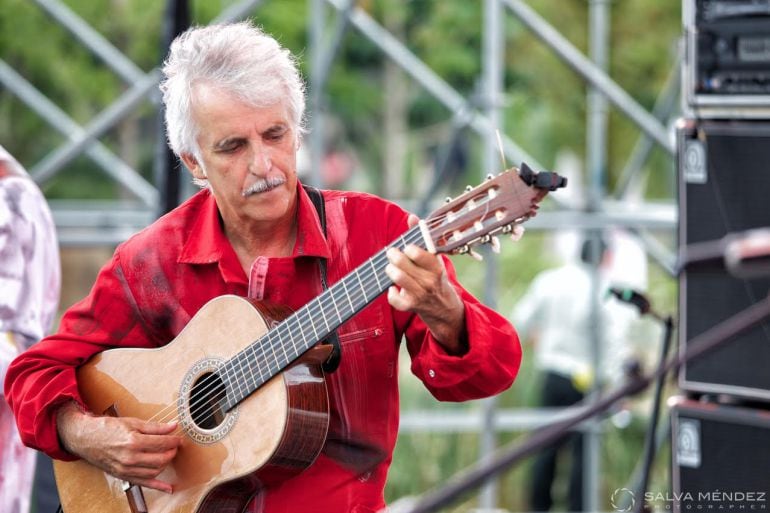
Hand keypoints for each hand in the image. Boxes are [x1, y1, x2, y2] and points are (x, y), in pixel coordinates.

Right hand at [57, 402, 181, 492]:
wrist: (86, 439)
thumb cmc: (107, 428)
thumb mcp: (132, 422)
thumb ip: (155, 427)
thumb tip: (173, 426)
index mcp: (134, 441)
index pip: (162, 443)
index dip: (174, 441)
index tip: (178, 438)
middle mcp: (130, 458)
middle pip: (161, 459)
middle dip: (172, 452)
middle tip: (174, 446)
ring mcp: (126, 469)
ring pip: (155, 471)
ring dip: (165, 464)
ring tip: (168, 456)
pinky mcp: (123, 476)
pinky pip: (143, 483)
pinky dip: (158, 487)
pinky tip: (168, 488)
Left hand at [385, 215, 466, 354]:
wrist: (445, 308)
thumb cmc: (435, 277)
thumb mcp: (434, 259)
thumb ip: (422, 237)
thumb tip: (412, 217)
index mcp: (437, 267)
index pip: (421, 254)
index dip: (410, 249)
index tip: (407, 248)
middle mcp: (430, 281)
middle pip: (405, 265)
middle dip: (394, 256)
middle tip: (391, 253)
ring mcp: (421, 294)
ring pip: (399, 278)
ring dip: (391, 271)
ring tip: (390, 267)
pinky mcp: (412, 306)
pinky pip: (396, 300)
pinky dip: (391, 294)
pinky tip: (392, 288)